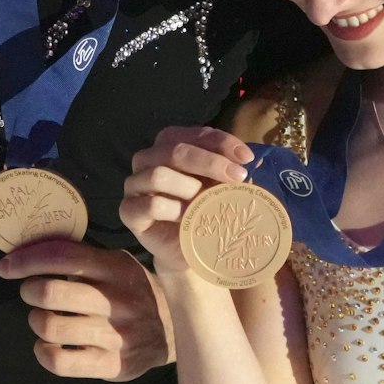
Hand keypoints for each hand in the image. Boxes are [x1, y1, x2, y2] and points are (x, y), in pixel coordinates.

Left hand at [0, 239, 173, 379]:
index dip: (25, 260)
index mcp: (113, 268)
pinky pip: (61, 361)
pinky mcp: (113, 364)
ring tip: (42, 318)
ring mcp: (114, 334)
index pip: (60, 257)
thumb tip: (32, 250)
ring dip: (36, 320)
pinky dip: (43, 352)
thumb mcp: (117, 264)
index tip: (6, 267)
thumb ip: (83, 257)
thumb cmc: (133, 290)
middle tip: (31, 292)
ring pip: (51, 326)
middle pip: (50, 293)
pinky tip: (47, 345)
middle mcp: (115, 300)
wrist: (175, 328)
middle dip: (29, 290)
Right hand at [118, 126, 253, 275]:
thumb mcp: (221, 186)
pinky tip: (188, 218)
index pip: (195, 134)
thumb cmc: (204, 210)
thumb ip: (232, 169)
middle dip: (210, 162)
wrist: (187, 250)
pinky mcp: (128, 210)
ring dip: (189, 188)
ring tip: (206, 202)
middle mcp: (147, 158)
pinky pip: (150, 204)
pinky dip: (174, 210)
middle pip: (175, 150)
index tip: (247, 159)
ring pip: (158, 175)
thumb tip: (255, 159)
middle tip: (238, 177)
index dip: (222, 143)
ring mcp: (134, 184)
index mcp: (169, 143)